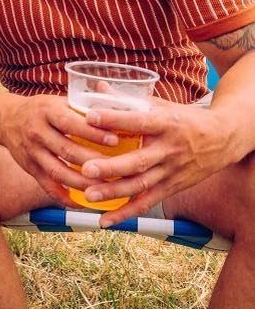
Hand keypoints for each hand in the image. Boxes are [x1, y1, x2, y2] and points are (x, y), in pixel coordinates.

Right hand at [0, 94, 122, 205]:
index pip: (71, 122)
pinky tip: (82, 203)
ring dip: (83, 183)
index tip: (114, 140)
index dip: (92, 132)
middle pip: (67, 150)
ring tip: (105, 188)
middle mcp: (37, 131)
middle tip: (117, 169)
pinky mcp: (30, 168)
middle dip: (93, 161)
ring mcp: (32, 152)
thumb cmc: (41, 109)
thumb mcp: (57, 100)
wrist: (6, 118)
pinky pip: (48, 186)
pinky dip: (65, 197)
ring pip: (59, 172)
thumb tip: (116, 109)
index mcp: (47, 111)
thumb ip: (82, 106)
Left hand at [81, 99, 232, 225]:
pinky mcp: (171, 187)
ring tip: (88, 195)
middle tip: (86, 168)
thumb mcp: (162, 104)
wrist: (222, 138)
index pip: (138, 121)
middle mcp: (169, 149)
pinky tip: (104, 220)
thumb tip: (97, 88)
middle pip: (138, 161)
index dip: (114, 119)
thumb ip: (129, 99)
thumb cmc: (185, 118)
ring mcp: (170, 171)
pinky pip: (146, 203)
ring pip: (140, 185)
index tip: (90, 116)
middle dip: (111, 167)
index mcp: (166, 123)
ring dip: (113, 192)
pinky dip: (125, 213)